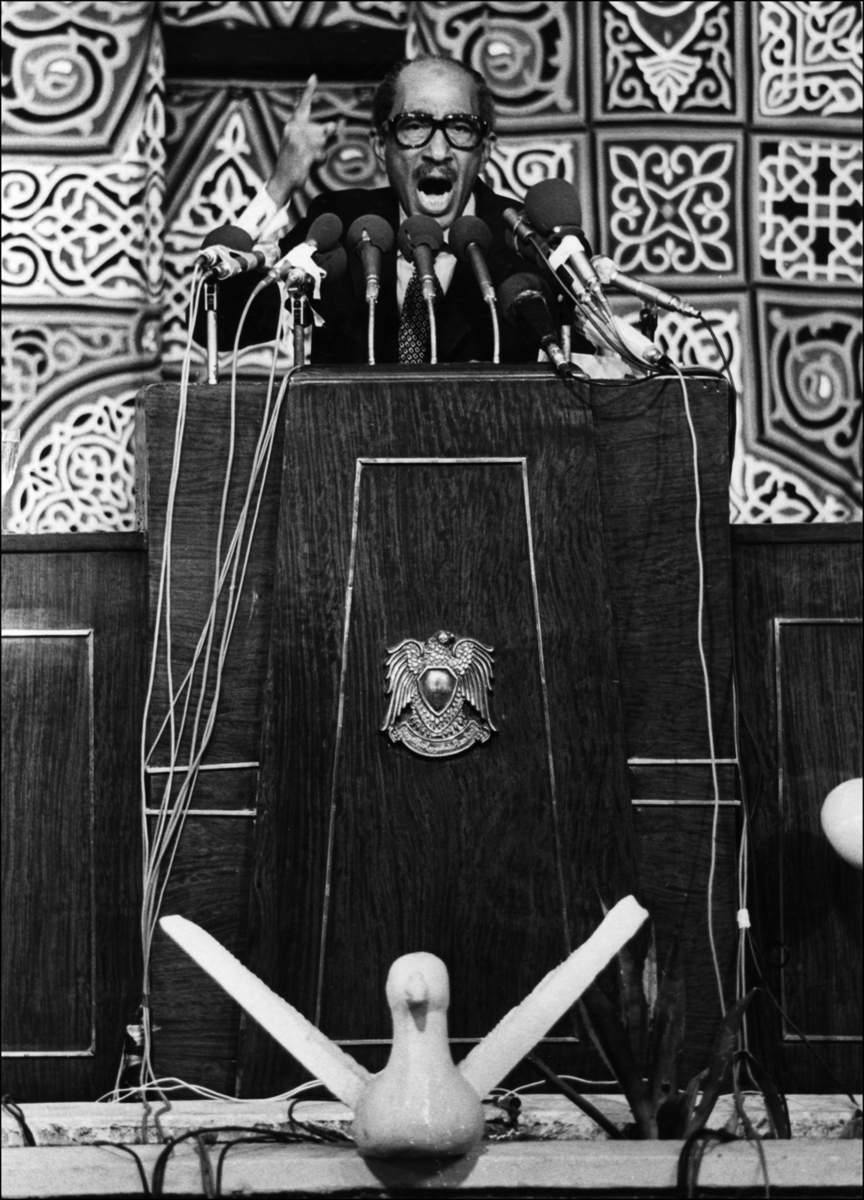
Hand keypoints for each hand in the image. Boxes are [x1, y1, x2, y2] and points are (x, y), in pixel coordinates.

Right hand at [266, 75, 335, 206]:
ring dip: (321, 153)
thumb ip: (318, 134)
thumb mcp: (304, 144)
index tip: (314, 76)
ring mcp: (299, 139)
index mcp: (293, 124)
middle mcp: (295, 128)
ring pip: (324, 142)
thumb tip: (335, 126)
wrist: (281, 179)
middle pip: (324, 129)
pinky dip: (319, 161)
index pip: (303, 105)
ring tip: (308, 159)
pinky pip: (323, 155)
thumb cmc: (294, 161)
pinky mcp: (305, 151)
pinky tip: (309, 165)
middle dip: (324, 142)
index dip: (309, 91)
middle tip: (310, 152)